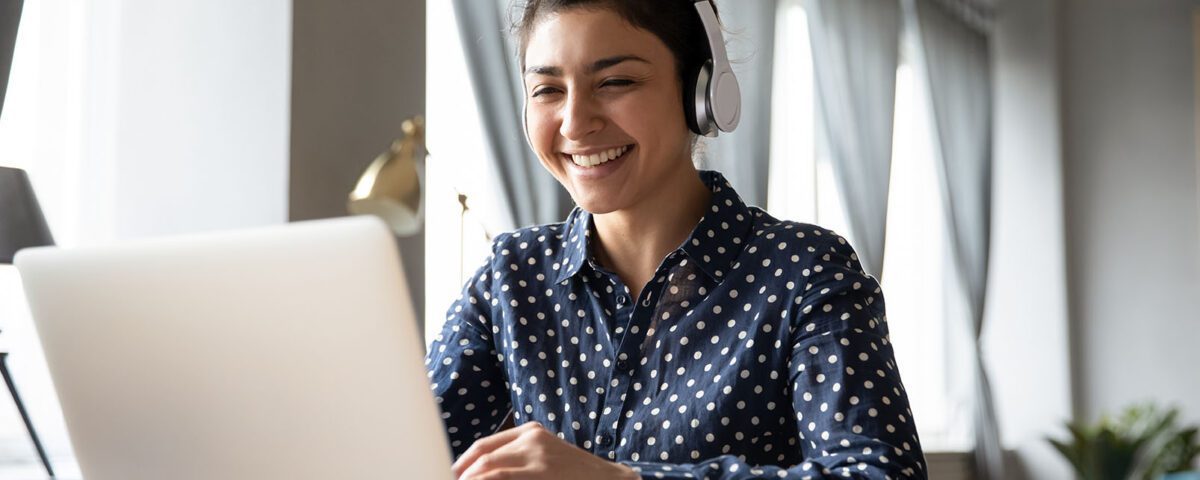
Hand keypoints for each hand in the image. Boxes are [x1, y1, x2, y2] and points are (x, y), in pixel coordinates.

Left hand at [453, 421, 639, 479]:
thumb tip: (477, 473)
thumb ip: (517, 459)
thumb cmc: (574, 475)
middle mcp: (532, 440)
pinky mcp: (544, 474)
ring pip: (491, 472)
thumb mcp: (546, 457)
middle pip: (482, 458)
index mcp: (530, 432)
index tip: (449, 476)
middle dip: (462, 475)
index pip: (483, 446)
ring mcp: (539, 459)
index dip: (460, 464)